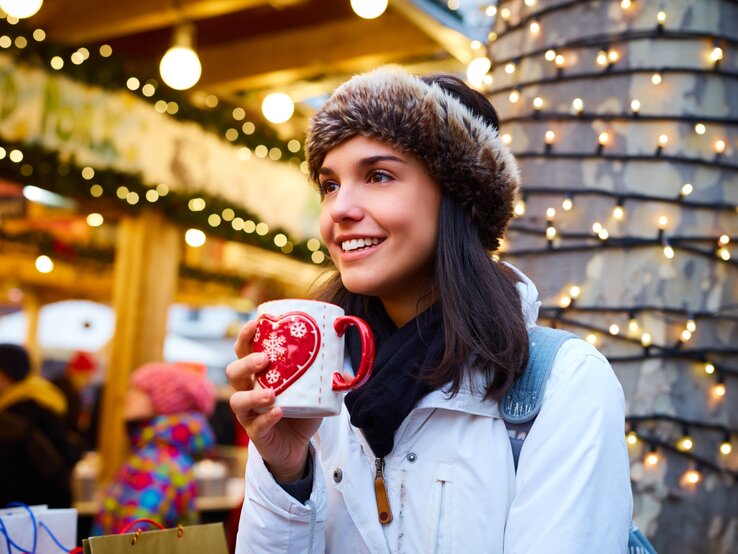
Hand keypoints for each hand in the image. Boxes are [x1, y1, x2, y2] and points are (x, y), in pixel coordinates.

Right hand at [227, 320, 321, 481]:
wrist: (297, 445)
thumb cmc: (300, 410)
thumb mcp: (312, 389)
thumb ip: (325, 375)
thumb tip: (348, 366)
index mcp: (257, 373)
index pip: (243, 351)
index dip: (245, 337)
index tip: (255, 324)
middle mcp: (247, 390)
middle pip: (233, 372)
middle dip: (246, 363)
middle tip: (265, 359)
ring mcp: (249, 413)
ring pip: (237, 400)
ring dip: (253, 395)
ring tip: (271, 392)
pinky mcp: (256, 433)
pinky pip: (256, 425)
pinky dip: (267, 418)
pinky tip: (279, 411)